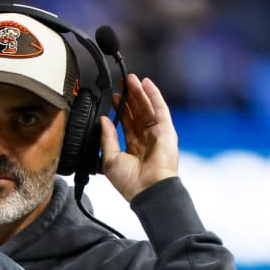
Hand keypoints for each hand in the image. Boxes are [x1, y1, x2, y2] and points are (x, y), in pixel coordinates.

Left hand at [100, 73, 178, 201]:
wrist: (147, 190)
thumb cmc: (130, 183)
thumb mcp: (109, 159)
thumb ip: (107, 138)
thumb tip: (103, 120)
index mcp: (133, 148)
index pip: (127, 124)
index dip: (121, 109)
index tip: (114, 97)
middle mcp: (146, 140)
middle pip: (137, 113)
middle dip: (130, 97)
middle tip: (122, 83)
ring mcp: (157, 135)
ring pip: (147, 108)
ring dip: (139, 93)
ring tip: (131, 79)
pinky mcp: (166, 131)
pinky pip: (161, 110)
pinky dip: (154, 96)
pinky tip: (146, 84)